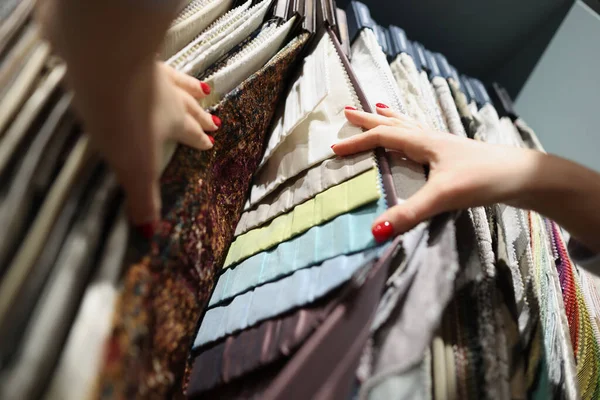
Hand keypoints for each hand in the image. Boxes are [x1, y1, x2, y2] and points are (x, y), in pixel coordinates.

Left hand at [36, 0, 220, 233]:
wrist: (103, 65)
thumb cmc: (123, 120)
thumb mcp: (133, 166)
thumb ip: (143, 198)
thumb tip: (149, 234)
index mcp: (173, 123)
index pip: (192, 133)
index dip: (201, 140)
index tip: (211, 141)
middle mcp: (169, 97)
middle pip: (191, 107)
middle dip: (203, 115)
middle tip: (215, 119)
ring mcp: (153, 72)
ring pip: (180, 82)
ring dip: (190, 88)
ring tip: (202, 89)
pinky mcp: (134, 55)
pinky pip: (159, 62)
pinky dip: (166, 67)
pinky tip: (161, 64)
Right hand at [332, 106, 544, 242]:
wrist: (520, 177)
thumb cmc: (482, 179)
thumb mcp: (442, 197)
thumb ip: (408, 214)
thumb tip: (375, 231)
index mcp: (423, 142)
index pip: (382, 136)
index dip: (358, 142)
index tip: (335, 148)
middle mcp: (431, 138)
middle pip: (393, 123)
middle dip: (369, 119)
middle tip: (348, 113)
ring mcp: (443, 144)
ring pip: (409, 126)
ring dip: (389, 120)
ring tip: (378, 110)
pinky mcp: (453, 155)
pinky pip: (422, 135)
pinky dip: (409, 131)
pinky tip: (415, 139)